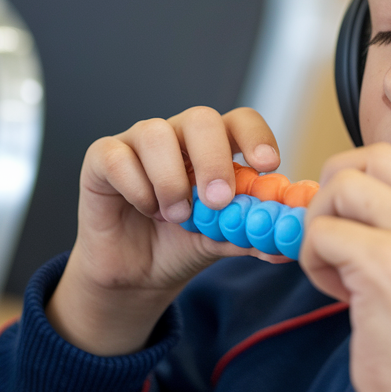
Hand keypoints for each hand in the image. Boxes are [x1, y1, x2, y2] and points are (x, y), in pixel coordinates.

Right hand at [48, 107, 288, 355]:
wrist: (136, 272)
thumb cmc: (181, 243)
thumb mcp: (222, 242)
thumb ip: (252, 237)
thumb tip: (288, 246)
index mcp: (215, 146)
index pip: (240, 121)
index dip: (256, 137)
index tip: (267, 166)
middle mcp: (178, 135)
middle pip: (201, 119)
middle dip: (214, 159)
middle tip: (219, 200)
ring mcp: (138, 142)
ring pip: (156, 134)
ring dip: (171, 180)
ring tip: (176, 216)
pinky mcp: (102, 158)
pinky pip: (117, 157)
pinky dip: (136, 186)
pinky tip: (145, 209)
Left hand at [300, 143, 390, 391]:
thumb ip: (385, 227)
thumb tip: (327, 194)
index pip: (385, 157)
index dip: (345, 178)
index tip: (340, 220)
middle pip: (356, 162)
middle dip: (324, 197)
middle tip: (329, 241)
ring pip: (335, 190)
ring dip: (317, 231)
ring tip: (337, 272)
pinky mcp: (385, 265)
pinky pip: (321, 234)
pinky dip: (314, 263)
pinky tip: (341, 294)